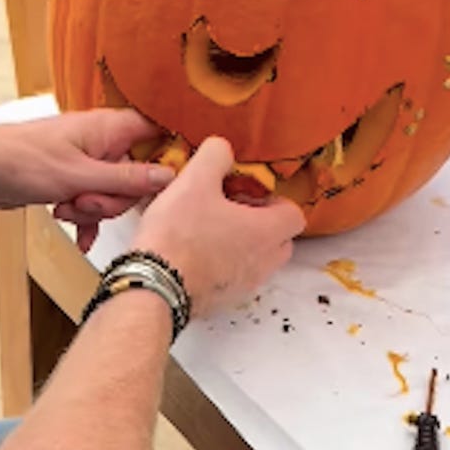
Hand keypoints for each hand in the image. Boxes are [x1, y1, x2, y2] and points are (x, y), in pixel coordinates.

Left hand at [0, 111, 172, 250]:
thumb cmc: (18, 161)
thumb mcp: (80, 176)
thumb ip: (127, 178)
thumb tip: (168, 176)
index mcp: (108, 127)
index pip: (158, 135)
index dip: (167, 161)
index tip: (163, 188)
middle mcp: (100, 141)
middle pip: (136, 173)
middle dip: (115, 197)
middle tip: (89, 202)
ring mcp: (84, 161)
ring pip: (112, 192)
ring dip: (94, 210)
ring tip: (68, 209)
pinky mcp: (69, 180)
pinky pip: (92, 202)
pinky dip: (85, 219)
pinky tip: (79, 237)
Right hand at [133, 137, 304, 318]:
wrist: (154, 285)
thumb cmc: (178, 234)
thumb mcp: (194, 180)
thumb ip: (215, 155)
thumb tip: (222, 148)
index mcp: (266, 232)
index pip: (295, 215)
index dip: (275, 201)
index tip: (248, 194)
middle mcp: (263, 262)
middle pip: (280, 240)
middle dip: (260, 224)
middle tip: (230, 211)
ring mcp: (245, 285)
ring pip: (257, 261)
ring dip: (241, 245)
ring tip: (208, 230)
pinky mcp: (223, 301)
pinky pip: (234, 279)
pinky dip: (223, 266)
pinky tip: (193, 253)